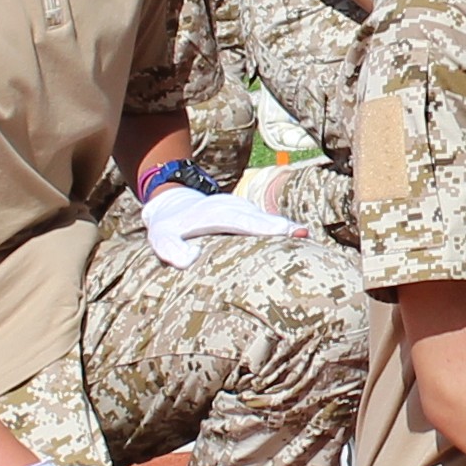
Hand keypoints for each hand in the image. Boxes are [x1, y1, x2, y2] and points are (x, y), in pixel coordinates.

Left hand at [142, 181, 303, 265]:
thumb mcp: (160, 237)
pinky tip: (298, 240)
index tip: (283, 232)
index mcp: (214, 213)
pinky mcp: (247, 216)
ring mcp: (242, 210)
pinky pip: (265, 223)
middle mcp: (232, 207)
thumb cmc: (168, 227)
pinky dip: (281, 231)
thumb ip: (169, 248)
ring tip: (305, 239)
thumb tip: (190, 260)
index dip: (262, 226)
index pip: (241, 220)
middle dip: (281, 227)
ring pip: (266, 220)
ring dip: (285, 230)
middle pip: (260, 219)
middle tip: (303, 235)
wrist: (173, 205)